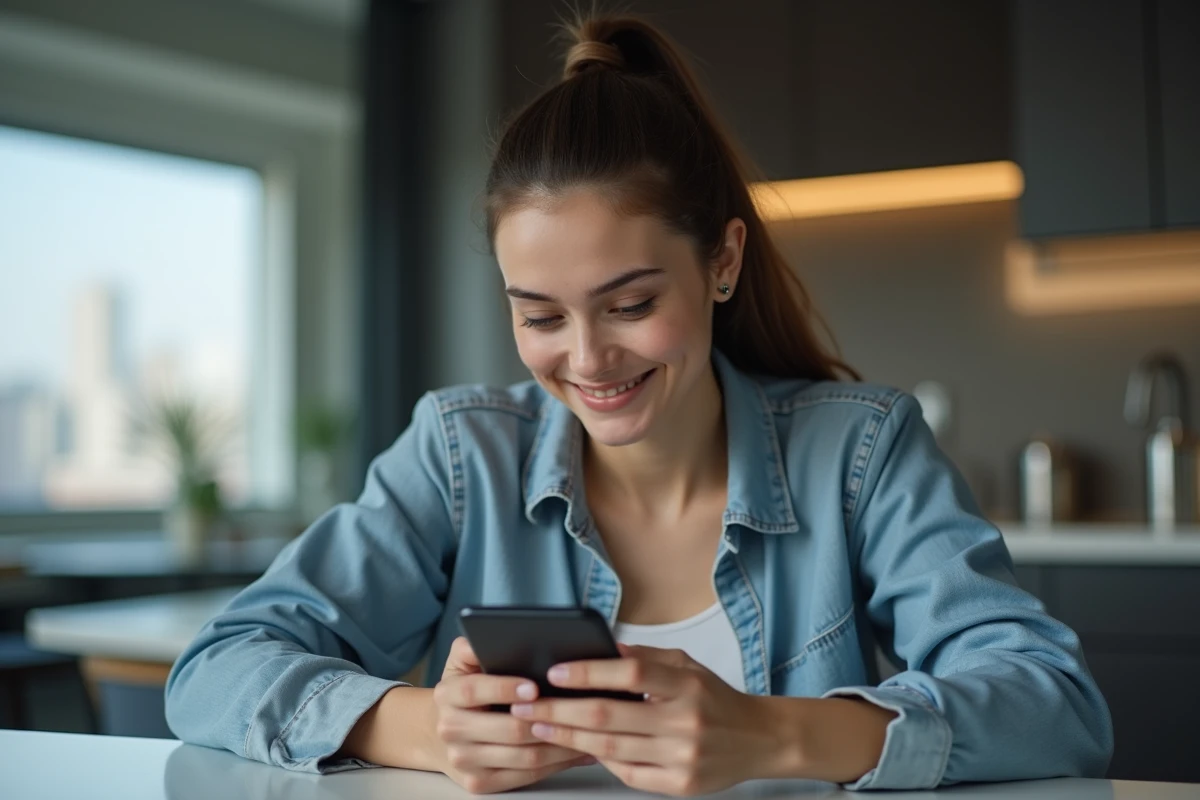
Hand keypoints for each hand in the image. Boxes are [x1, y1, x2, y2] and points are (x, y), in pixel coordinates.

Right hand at [431, 637, 593, 793]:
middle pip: (507, 730)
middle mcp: (450, 729)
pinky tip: (577, 750)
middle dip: (546, 719)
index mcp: (448, 694)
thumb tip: (497, 631)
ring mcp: (464, 760)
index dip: (505, 688)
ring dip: (561, 744)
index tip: (535, 685)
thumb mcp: (463, 661)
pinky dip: (556, 765)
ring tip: (589, 729)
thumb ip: (476, 643)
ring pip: (523, 757)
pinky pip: (525, 777)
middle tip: (579, 709)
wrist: (440, 732)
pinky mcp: (478, 782)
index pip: (475, 690)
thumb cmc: (466, 691)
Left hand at [510, 644, 788, 795]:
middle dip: (561, 710)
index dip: (588, 672)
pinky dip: (599, 759)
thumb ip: (645, 658)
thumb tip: (600, 651)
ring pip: (612, 747)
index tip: (555, 672)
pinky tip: (578, 747)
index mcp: (686, 684)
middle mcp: (685, 721)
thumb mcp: (687, 666)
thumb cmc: (714, 698)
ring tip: (539, 725)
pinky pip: (628, 772)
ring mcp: (682, 756)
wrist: (759, 739)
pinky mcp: (680, 785)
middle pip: (611, 716)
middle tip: (527, 705)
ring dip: (569, 736)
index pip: (630, 674)